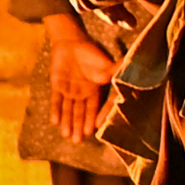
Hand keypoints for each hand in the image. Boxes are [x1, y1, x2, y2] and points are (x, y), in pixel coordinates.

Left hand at [44, 12, 115, 142]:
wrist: (71, 42)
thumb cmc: (91, 53)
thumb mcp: (104, 63)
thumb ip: (114, 70)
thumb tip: (129, 70)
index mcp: (94, 90)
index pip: (95, 106)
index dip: (95, 116)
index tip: (94, 127)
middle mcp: (82, 93)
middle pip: (80, 112)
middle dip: (79, 126)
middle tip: (78, 141)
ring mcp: (70, 90)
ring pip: (69, 109)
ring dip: (67, 122)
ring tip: (67, 135)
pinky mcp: (57, 86)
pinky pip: (56, 100)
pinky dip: (55, 110)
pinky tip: (55, 121)